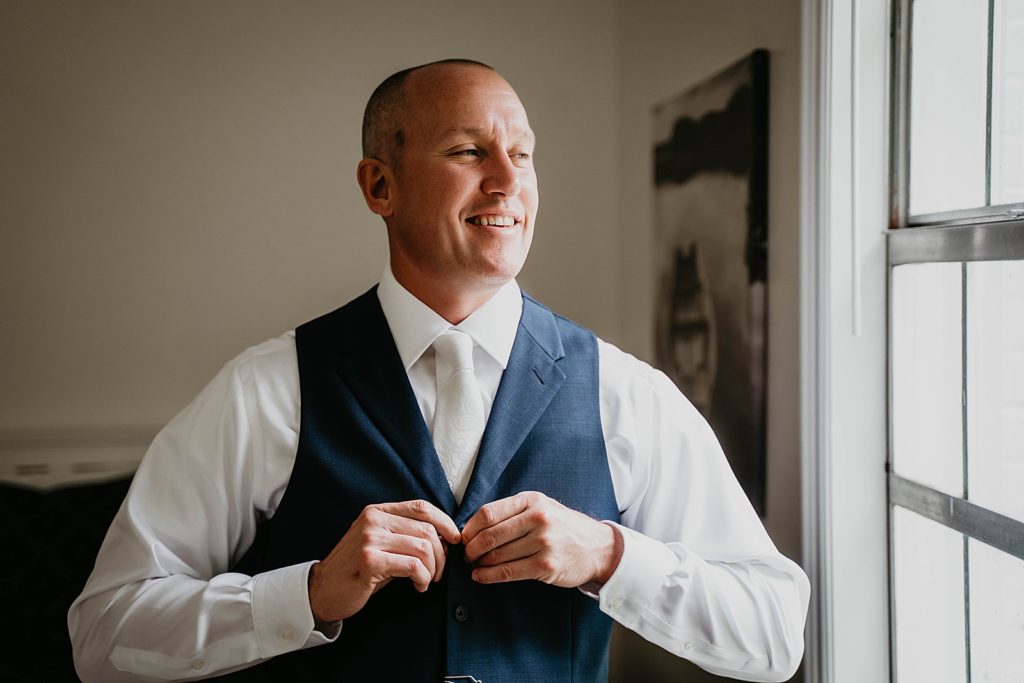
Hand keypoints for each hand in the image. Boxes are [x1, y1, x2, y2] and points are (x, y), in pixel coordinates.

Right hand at [308, 500, 460, 622]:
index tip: (455, 539)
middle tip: (440, 571)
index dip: (444, 521)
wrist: (323, 590)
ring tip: (427, 580)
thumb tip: (446, 536)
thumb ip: (405, 534)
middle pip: (426, 529)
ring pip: (423, 547)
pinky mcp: (370, 561)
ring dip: (433, 569)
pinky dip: (423, 578)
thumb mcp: (380, 543)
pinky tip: (418, 586)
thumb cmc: (358, 569)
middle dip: (441, 553)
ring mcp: (370, 539)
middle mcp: (373, 520)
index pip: (421, 507)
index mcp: (377, 511)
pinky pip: (413, 566)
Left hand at [461, 491, 622, 588]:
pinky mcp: (546, 564)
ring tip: (474, 565)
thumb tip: (474, 526)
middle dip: (471, 548)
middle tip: (466, 554)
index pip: (488, 513)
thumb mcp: (542, 507)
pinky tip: (480, 576)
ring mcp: (543, 542)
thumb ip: (513, 512)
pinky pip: (508, 571)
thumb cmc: (563, 527)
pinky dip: (489, 576)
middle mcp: (538, 518)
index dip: (470, 528)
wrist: (598, 547)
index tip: (463, 537)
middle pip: (490, 535)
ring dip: (479, 563)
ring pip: (497, 555)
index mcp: (532, 501)